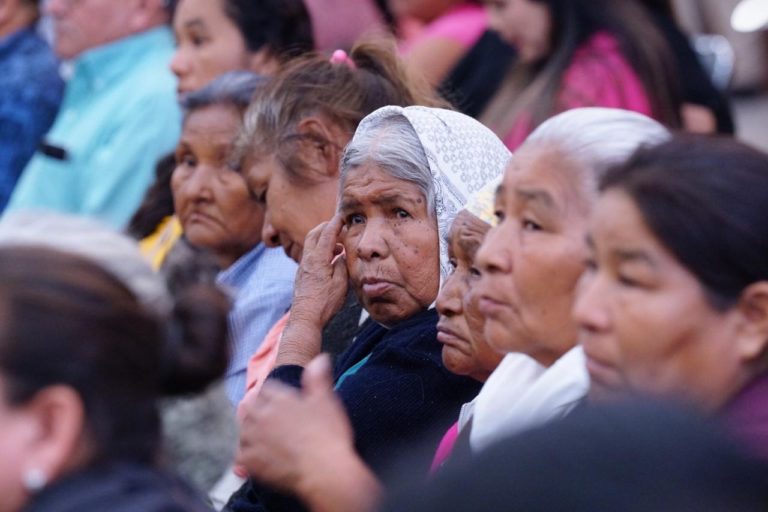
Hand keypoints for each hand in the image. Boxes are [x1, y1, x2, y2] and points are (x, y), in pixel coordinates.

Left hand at [236, 355, 356, 492]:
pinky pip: (240, 455)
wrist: (324, 470)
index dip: (274, 395)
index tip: (281, 404)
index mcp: (279, 398)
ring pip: (243, 430)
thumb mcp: (327, 400)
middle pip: (250, 407)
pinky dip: (247, 456)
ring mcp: (254, 438)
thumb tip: (319, 358)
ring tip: (262, 440)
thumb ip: (318, 377)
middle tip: (270, 422)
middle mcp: (262, 415)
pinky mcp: (251, 461)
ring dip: (250, 433)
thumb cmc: (328, 433)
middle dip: (258, 411)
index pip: (267, 388)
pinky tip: (257, 458)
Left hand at [291, 215, 348, 328]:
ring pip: (311, 244)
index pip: (327, 233)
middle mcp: (308, 259)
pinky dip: (320, 249)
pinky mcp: (302, 274)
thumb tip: (341, 254)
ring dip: (323, 238)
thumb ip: (341, 265)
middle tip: (339, 225)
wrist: (305, 317)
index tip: (343, 216)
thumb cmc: (325, 303)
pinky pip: (310, 254)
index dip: (336, 223)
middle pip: (314, 234)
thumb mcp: (340, 283)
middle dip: (326, 226)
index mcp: (318, 258)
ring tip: (338, 244)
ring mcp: (303, 267)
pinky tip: (330, 259)